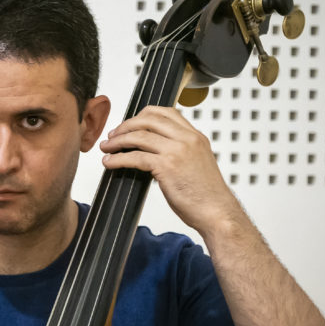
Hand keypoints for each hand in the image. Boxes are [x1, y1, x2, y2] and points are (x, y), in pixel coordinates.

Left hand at [99, 106, 240, 236]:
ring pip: (139, 136)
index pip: (165, 112)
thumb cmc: (206, 195)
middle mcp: (187, 139)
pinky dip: (118, 159)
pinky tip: (110, 162)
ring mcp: (177, 151)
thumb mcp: (197, 163)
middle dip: (125, 126)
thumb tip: (154, 149)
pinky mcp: (167, 166)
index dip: (142, 115)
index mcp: (195, 136)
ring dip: (117, 141)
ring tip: (106, 148)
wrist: (218, 213)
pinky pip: (135, 157)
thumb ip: (180, 150)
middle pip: (148, 119)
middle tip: (113, 135)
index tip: (129, 124)